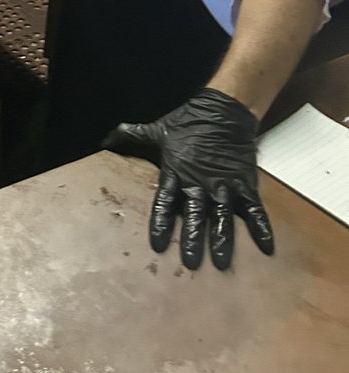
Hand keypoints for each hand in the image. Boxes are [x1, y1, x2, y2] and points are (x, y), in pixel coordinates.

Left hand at [102, 88, 273, 270]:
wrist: (223, 109)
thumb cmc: (188, 122)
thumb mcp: (157, 130)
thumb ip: (131, 137)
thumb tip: (105, 140)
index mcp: (176, 172)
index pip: (165, 202)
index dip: (161, 223)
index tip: (157, 245)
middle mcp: (199, 182)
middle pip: (195, 215)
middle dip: (193, 239)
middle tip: (190, 263)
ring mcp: (224, 184)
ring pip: (222, 216)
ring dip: (222, 239)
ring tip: (222, 263)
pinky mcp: (244, 183)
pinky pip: (254, 209)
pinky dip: (261, 227)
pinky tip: (266, 247)